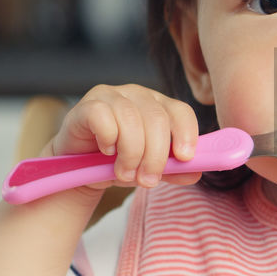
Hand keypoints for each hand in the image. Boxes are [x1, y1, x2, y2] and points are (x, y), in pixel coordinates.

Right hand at [50, 84, 201, 190]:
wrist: (80, 169)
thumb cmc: (120, 162)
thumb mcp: (150, 168)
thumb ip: (173, 169)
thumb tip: (196, 172)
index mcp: (159, 105)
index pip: (181, 111)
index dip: (186, 133)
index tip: (184, 158)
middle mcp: (137, 95)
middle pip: (157, 119)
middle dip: (156, 155)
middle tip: (147, 180)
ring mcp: (111, 96)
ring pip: (131, 120)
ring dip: (131, 153)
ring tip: (125, 173)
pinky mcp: (87, 105)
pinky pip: (103, 116)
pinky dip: (108, 138)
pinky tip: (106, 151)